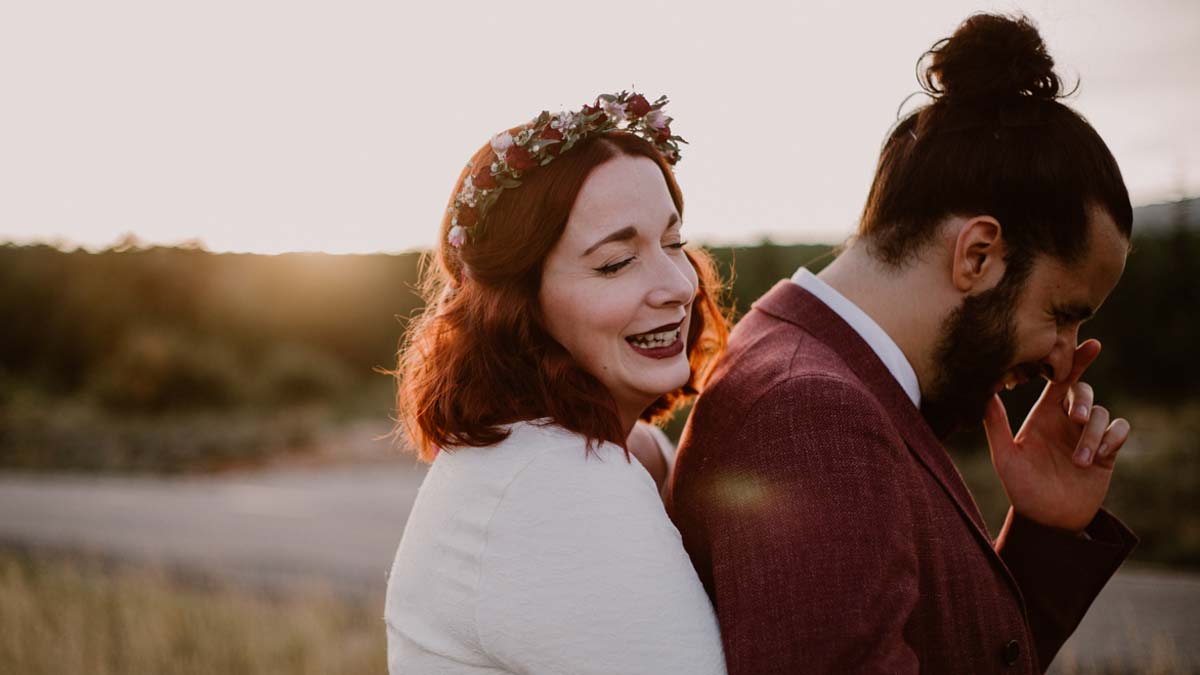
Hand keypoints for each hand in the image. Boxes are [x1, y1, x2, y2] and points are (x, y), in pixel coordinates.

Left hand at [983, 339, 1131, 531]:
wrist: (1046, 519)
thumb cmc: (1021, 488)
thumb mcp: (1005, 456)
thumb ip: (996, 424)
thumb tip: (985, 393)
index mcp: (1043, 415)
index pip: (1060, 380)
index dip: (1076, 360)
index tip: (1091, 344)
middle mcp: (1066, 420)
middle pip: (1083, 391)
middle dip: (1081, 401)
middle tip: (1073, 419)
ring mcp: (1087, 435)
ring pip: (1101, 413)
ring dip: (1092, 435)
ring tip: (1079, 462)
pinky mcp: (1107, 452)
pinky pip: (1119, 429)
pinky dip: (1112, 437)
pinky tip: (1101, 455)